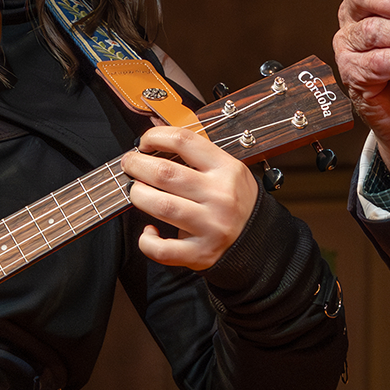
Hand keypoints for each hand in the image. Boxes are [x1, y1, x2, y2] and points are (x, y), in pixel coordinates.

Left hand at [123, 124, 259, 270]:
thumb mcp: (228, 171)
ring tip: (137, 191)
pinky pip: (162, 249)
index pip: (184, 141)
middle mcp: (220, 196)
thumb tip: (156, 139)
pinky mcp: (200, 253)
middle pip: (165, 173)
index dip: (155, 137)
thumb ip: (197, 156)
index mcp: (227, 170)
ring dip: (138, 195)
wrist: (259, 239)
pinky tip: (149, 230)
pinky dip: (147, 240)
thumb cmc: (236, 202)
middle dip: (137, 165)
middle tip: (130, 165)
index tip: (145, 143)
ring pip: (161, 206)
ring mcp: (211, 226)